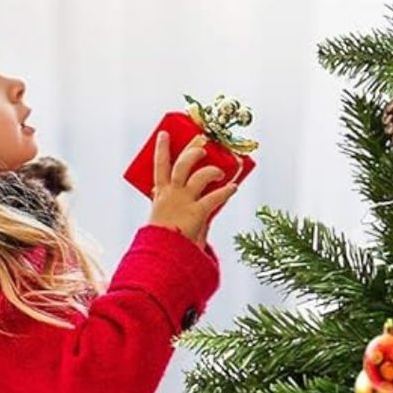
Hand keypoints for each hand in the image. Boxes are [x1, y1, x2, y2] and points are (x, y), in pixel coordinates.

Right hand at [146, 130, 238, 245]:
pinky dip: (226, 191)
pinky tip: (234, 187)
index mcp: (160, 195)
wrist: (161, 259)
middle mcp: (171, 195)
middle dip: (193, 150)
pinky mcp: (196, 214)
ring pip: (198, 176)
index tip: (164, 133)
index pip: (159, 166)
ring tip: (221, 169)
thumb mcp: (162, 217)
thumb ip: (171, 203)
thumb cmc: (163, 240)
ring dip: (212, 169)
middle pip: (181, 164)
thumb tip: (184, 194)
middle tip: (203, 141)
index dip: (161, 148)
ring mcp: (184, 203)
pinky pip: (215, 198)